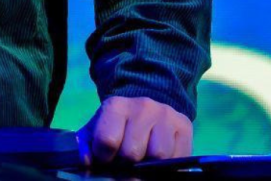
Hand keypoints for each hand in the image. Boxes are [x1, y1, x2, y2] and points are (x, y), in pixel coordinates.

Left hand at [76, 95, 192, 165]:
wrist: (147, 108)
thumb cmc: (118, 124)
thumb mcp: (98, 128)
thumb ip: (87, 144)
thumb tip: (86, 162)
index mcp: (116, 105)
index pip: (107, 141)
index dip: (105, 157)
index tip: (106, 158)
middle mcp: (143, 106)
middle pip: (133, 152)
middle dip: (127, 163)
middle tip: (126, 161)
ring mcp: (165, 115)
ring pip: (158, 155)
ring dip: (150, 164)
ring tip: (143, 158)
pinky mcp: (184, 126)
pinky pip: (178, 157)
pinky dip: (168, 164)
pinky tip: (159, 159)